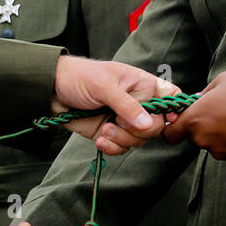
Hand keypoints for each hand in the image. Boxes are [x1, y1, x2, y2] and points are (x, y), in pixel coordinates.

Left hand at [52, 56, 177, 155]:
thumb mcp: (104, 86)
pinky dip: (111, 147)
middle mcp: (137, 103)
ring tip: (104, 129)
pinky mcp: (111, 133)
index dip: (174, 110)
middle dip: (137, 130)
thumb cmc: (79, 77)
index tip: (167, 120)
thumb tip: (147, 123)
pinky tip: (100, 139)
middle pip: (155, 126)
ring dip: (121, 140)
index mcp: (142, 85)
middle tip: (118, 121)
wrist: (51, 91)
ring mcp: (124, 120)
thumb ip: (127, 105)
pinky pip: (122, 148)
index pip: (170, 98)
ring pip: (139, 140)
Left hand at [162, 71, 225, 161]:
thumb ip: (203, 93)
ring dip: (219, 136)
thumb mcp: (221, 81)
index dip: (174, 129)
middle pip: (194, 138)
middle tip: (219, 113)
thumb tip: (198, 101)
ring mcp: (221, 151)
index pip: (171, 135)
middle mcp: (204, 139)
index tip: (180, 123)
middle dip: (202, 128)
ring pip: (212, 145)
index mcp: (195, 119)